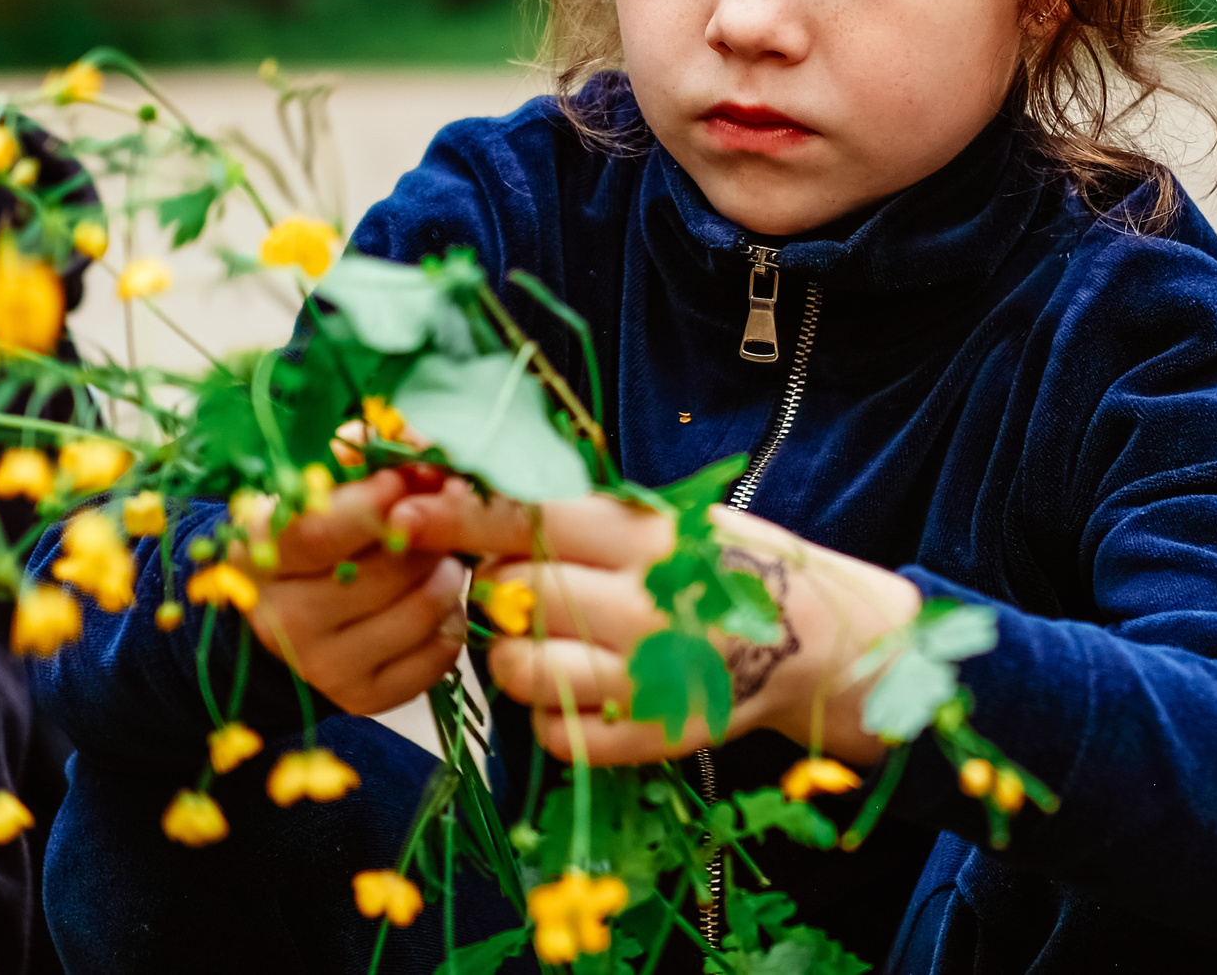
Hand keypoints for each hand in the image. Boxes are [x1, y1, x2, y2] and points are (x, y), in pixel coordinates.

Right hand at [238, 469, 467, 715]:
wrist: (282, 624)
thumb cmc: (308, 542)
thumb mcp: (311, 495)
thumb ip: (354, 462)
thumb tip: (401, 445)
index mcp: (260, 558)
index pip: (320, 532)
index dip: (373, 503)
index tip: (404, 479)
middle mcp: (283, 621)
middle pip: (382, 573)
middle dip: (427, 536)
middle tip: (441, 516)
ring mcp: (322, 668)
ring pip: (417, 614)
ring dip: (447, 577)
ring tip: (443, 558)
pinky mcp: (362, 699)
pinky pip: (437, 656)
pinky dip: (451, 622)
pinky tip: (436, 602)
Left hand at [395, 488, 918, 767]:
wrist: (813, 641)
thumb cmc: (718, 567)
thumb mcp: (664, 518)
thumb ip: (582, 512)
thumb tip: (472, 481)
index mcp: (642, 536)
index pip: (529, 518)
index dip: (456, 514)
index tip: (403, 511)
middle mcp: (643, 602)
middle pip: (513, 596)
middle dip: (495, 592)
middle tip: (518, 590)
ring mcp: (648, 676)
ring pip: (520, 669)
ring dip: (511, 657)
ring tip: (542, 643)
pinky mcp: (651, 736)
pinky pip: (554, 732)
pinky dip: (548, 715)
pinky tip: (578, 690)